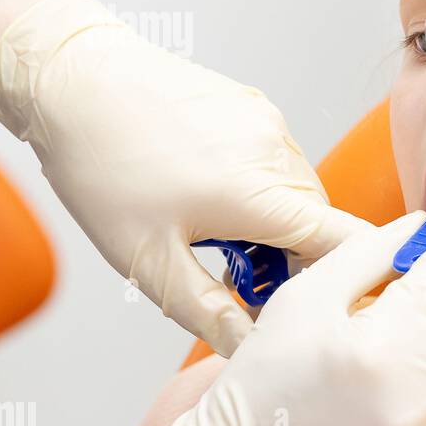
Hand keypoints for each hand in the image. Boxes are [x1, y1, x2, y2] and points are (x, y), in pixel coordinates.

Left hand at [0, 0, 364, 355]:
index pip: (347, 242)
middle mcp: (277, 153)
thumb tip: (250, 346)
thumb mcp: (147, 261)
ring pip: (300, 192)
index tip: (327, 302)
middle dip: (292, 258)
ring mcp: (269, 124)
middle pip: (320, 223)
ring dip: (277, 221)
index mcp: (260, 196)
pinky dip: (261, 186)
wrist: (71, 79)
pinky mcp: (255, 105)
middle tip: (234, 277)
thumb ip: (208, 313)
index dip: (353, 277)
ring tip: (214, 231)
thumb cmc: (102, 167)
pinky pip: (278, 159)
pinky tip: (207, 191)